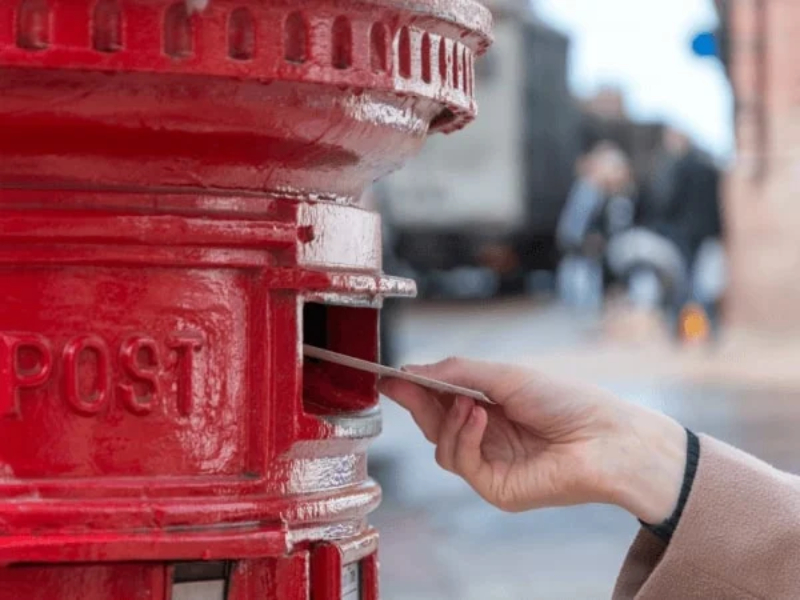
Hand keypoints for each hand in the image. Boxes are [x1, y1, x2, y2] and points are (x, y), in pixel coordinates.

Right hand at [379, 358, 686, 523]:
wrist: (604, 437)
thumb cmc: (565, 400)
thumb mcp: (505, 375)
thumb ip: (456, 372)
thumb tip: (413, 371)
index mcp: (489, 406)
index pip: (441, 399)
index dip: (414, 388)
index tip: (388, 376)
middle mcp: (486, 436)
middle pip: (434, 424)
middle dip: (417, 402)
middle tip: (402, 383)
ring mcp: (490, 463)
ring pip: (441, 447)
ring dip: (447, 420)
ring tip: (470, 403)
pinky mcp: (496, 487)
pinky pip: (461, 463)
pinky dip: (464, 437)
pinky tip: (481, 418)